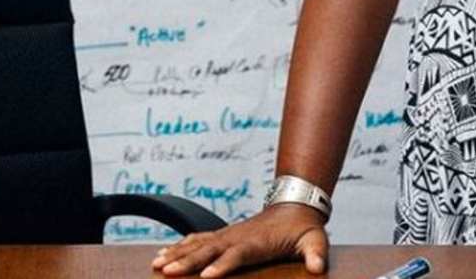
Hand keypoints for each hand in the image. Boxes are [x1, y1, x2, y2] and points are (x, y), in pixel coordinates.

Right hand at [150, 203, 328, 276]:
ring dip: (177, 253)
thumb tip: (318, 268)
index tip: (205, 277)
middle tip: (167, 271)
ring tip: (157, 263)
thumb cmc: (304, 227)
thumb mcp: (315, 239)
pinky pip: (197, 240)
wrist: (294, 204)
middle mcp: (237, 237)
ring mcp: (228, 234)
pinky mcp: (223, 235)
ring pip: (198, 244)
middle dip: (187, 261)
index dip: (222, 265)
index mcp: (256, 242)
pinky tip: (163, 254)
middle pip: (209, 250)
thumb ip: (316, 253)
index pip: (237, 255)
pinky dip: (179, 246)